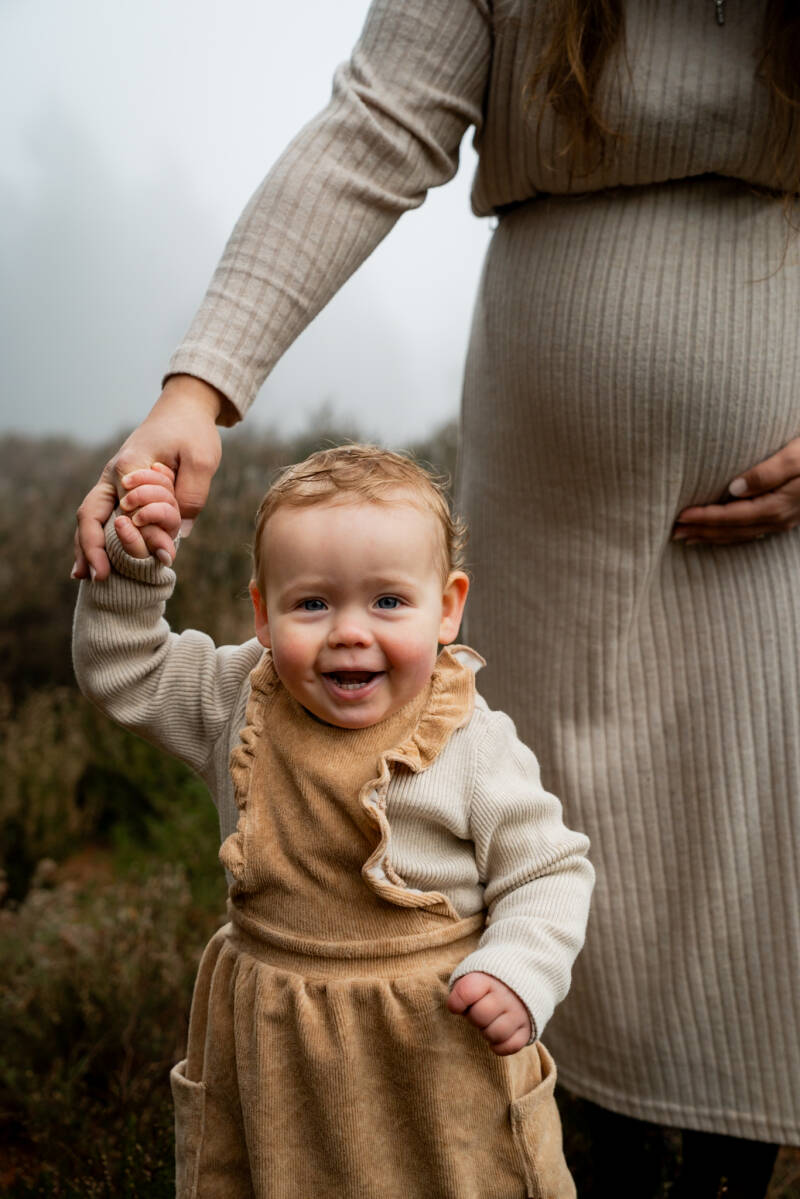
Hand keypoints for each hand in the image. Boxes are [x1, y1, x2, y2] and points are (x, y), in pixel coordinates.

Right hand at [72, 375, 228, 580]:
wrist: (183, 410)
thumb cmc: (193, 432)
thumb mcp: (203, 460)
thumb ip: (191, 496)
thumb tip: (179, 535)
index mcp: (131, 464)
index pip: (130, 510)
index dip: (144, 536)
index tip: (165, 555)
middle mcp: (114, 474)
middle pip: (92, 513)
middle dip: (93, 547)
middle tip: (100, 577)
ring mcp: (112, 481)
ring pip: (90, 517)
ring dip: (86, 547)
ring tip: (85, 578)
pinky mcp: (119, 488)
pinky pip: (100, 516)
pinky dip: (93, 538)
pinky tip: (90, 564)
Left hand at [447, 972, 530, 1055]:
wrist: (521, 979)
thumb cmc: (488, 982)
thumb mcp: (472, 975)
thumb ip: (462, 989)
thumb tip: (455, 1008)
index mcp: (489, 978)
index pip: (466, 992)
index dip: (457, 1002)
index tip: (458, 1004)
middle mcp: (506, 994)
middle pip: (480, 1016)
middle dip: (473, 1017)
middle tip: (477, 1012)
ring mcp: (519, 1012)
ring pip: (495, 1034)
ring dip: (486, 1032)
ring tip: (488, 1023)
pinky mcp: (527, 1029)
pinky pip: (510, 1046)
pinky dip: (500, 1046)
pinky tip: (496, 1035)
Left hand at [674, 436, 799, 544]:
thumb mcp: (795, 457)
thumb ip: (766, 473)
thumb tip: (734, 488)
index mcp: (775, 506)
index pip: (732, 515)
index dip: (705, 517)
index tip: (681, 515)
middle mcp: (777, 519)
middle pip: (731, 530)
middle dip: (701, 531)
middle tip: (672, 531)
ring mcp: (782, 521)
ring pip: (740, 535)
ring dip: (711, 536)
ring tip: (685, 536)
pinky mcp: (785, 517)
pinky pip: (750, 532)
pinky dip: (728, 534)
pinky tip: (716, 533)